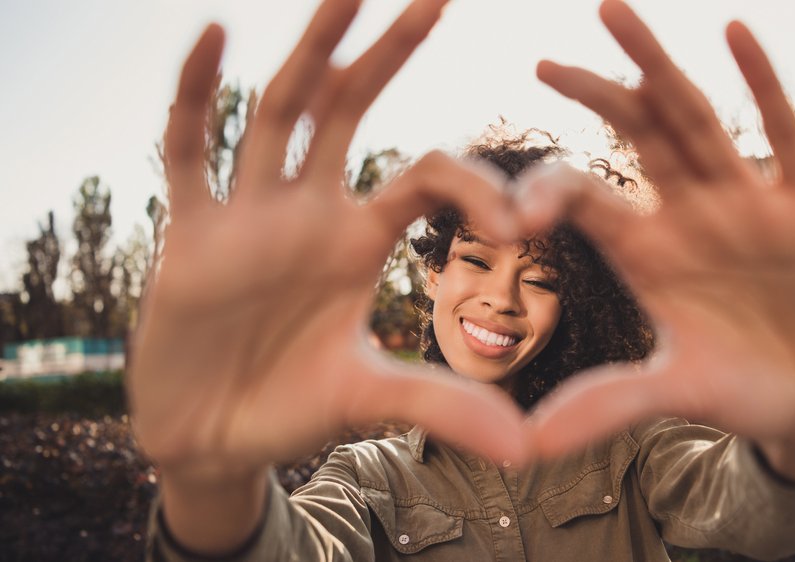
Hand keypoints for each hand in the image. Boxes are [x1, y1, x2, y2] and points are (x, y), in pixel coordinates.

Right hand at [128, 0, 526, 481]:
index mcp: (359, 240)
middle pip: (352, 112)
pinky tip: (213, 35)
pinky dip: (198, 98)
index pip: (426, 178)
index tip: (523, 225)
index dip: (476, 189)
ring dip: (311, 52)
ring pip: (280, 114)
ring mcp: (248, 214)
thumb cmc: (289, 408)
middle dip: (388, 54)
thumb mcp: (368, 399)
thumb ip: (440, 407)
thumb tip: (524, 450)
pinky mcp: (190, 234)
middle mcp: (308, 211)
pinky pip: (189, 151)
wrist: (212, 435)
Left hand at [519, 1, 794, 474]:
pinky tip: (732, 33)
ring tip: (611, 12)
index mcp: (646, 252)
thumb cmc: (743, 391)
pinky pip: (783, 134)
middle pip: (631, 140)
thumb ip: (606, 406)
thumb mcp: (673, 393)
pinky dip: (761, 85)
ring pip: (694, 120)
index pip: (585, 201)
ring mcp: (747, 203)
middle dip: (593, 96)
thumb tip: (525, 449)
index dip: (547, 193)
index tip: (510, 208)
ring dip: (656, 67)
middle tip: (542, 59)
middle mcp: (689, 214)